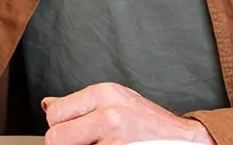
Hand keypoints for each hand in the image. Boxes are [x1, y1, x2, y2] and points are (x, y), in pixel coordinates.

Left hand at [41, 83, 212, 144]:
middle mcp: (109, 115)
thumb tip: (48, 104)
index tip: (72, 131)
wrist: (184, 139)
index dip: (59, 127)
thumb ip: (80, 104)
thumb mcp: (115, 100)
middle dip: (66, 142)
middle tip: (85, 142)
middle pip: (56, 137)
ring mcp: (116, 140)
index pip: (55, 114)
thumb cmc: (148, 122)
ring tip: (102, 144)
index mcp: (104, 93)